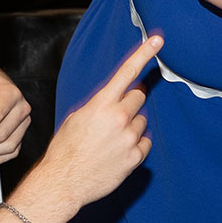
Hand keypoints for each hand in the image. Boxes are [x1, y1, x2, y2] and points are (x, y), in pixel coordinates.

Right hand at [33, 36, 162, 209]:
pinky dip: (135, 146)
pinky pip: (145, 143)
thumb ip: (100, 104)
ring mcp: (129, 138)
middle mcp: (118, 118)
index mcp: (101, 105)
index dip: (144, 54)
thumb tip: (117, 98)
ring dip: (131, 127)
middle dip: (130, 102)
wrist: (63, 182)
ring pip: (141, 122)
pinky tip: (118, 152)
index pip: (127, 72)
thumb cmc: (66, 149)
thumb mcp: (78, 117)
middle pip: (138, 97)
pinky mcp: (135, 157)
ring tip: (111, 140)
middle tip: (115, 116)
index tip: (158, 40)